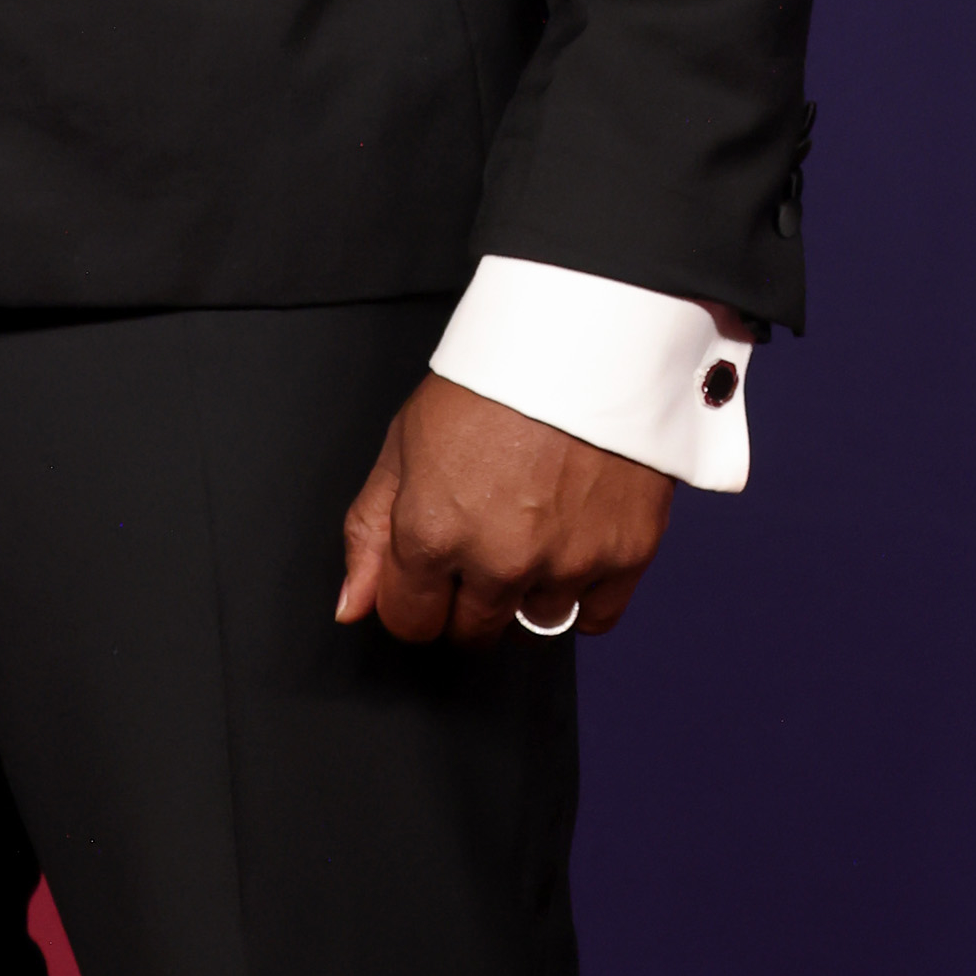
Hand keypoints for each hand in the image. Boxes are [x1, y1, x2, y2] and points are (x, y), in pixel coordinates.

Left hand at [337, 372, 673, 645]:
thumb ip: (370, 531)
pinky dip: (580, 593)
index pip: (409, 621)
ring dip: (524, 593)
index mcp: (434, 531)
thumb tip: (351, 606)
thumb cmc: (489, 382)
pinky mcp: (624, 558)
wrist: (581, 342)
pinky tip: (568, 543)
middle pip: (471, 633)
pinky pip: (593, 618)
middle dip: (465, 599)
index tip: (424, 573)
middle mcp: (499, 560)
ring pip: (533, 626)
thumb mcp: (404, 442)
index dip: (411, 598)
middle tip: (478, 540)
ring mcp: (566, 564)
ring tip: (528, 529)